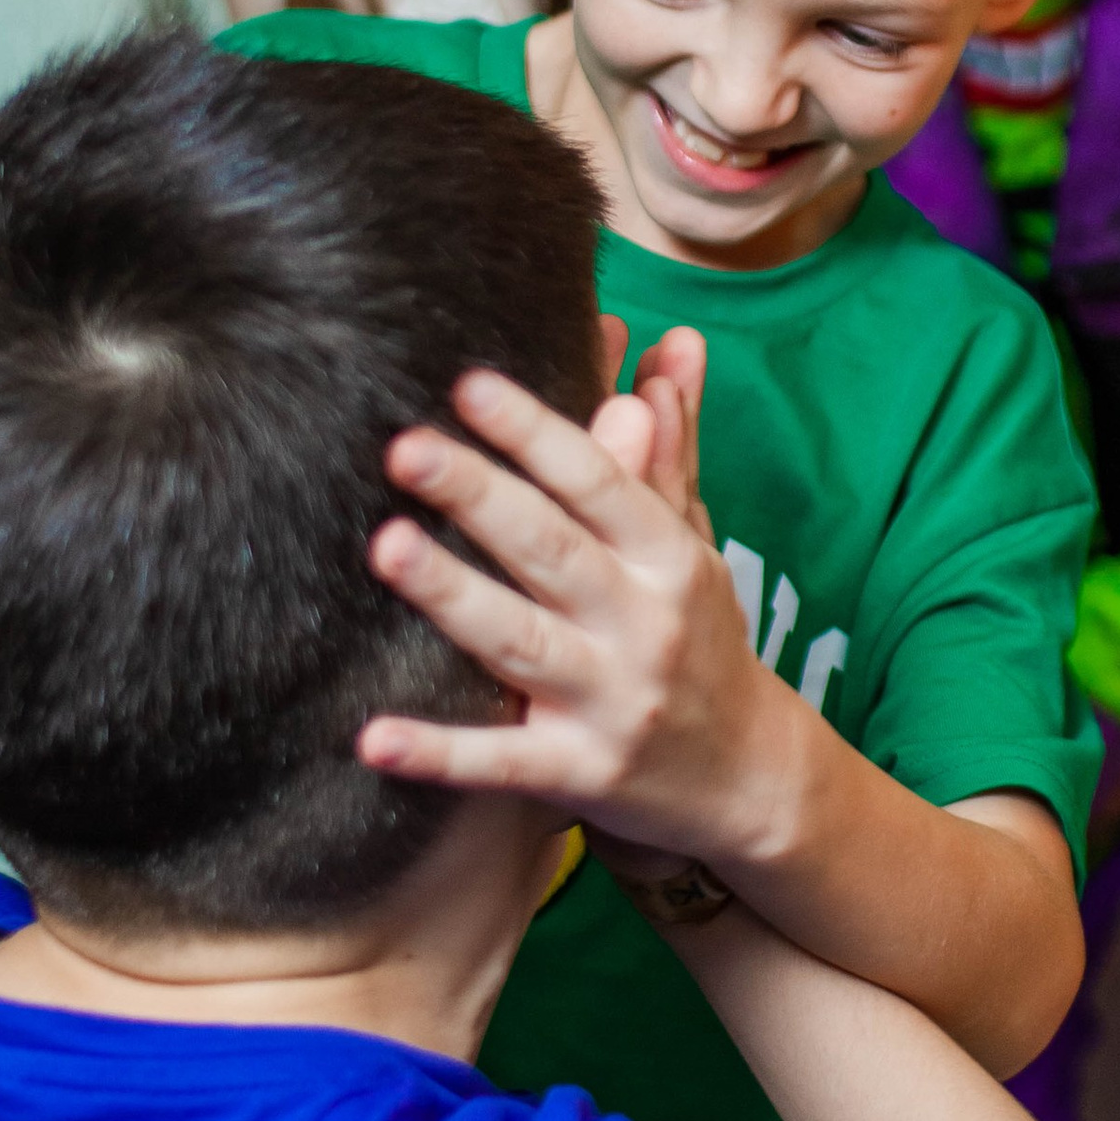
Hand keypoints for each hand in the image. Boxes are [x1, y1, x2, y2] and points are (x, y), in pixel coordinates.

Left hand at [359, 346, 778, 858]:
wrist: (747, 778)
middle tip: (405, 448)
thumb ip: (671, 444)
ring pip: (522, 643)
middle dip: (480, 497)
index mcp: (668, 559)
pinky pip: (501, 763)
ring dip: (455, 596)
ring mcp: (612, 703)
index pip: (598, 484)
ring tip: (387, 548)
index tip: (468, 386)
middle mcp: (644, 626)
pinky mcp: (580, 775)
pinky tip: (372, 738)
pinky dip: (440, 754)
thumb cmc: (700, 637)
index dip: (535, 434)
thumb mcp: (694, 541)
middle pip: (552, 550)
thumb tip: (673, 342)